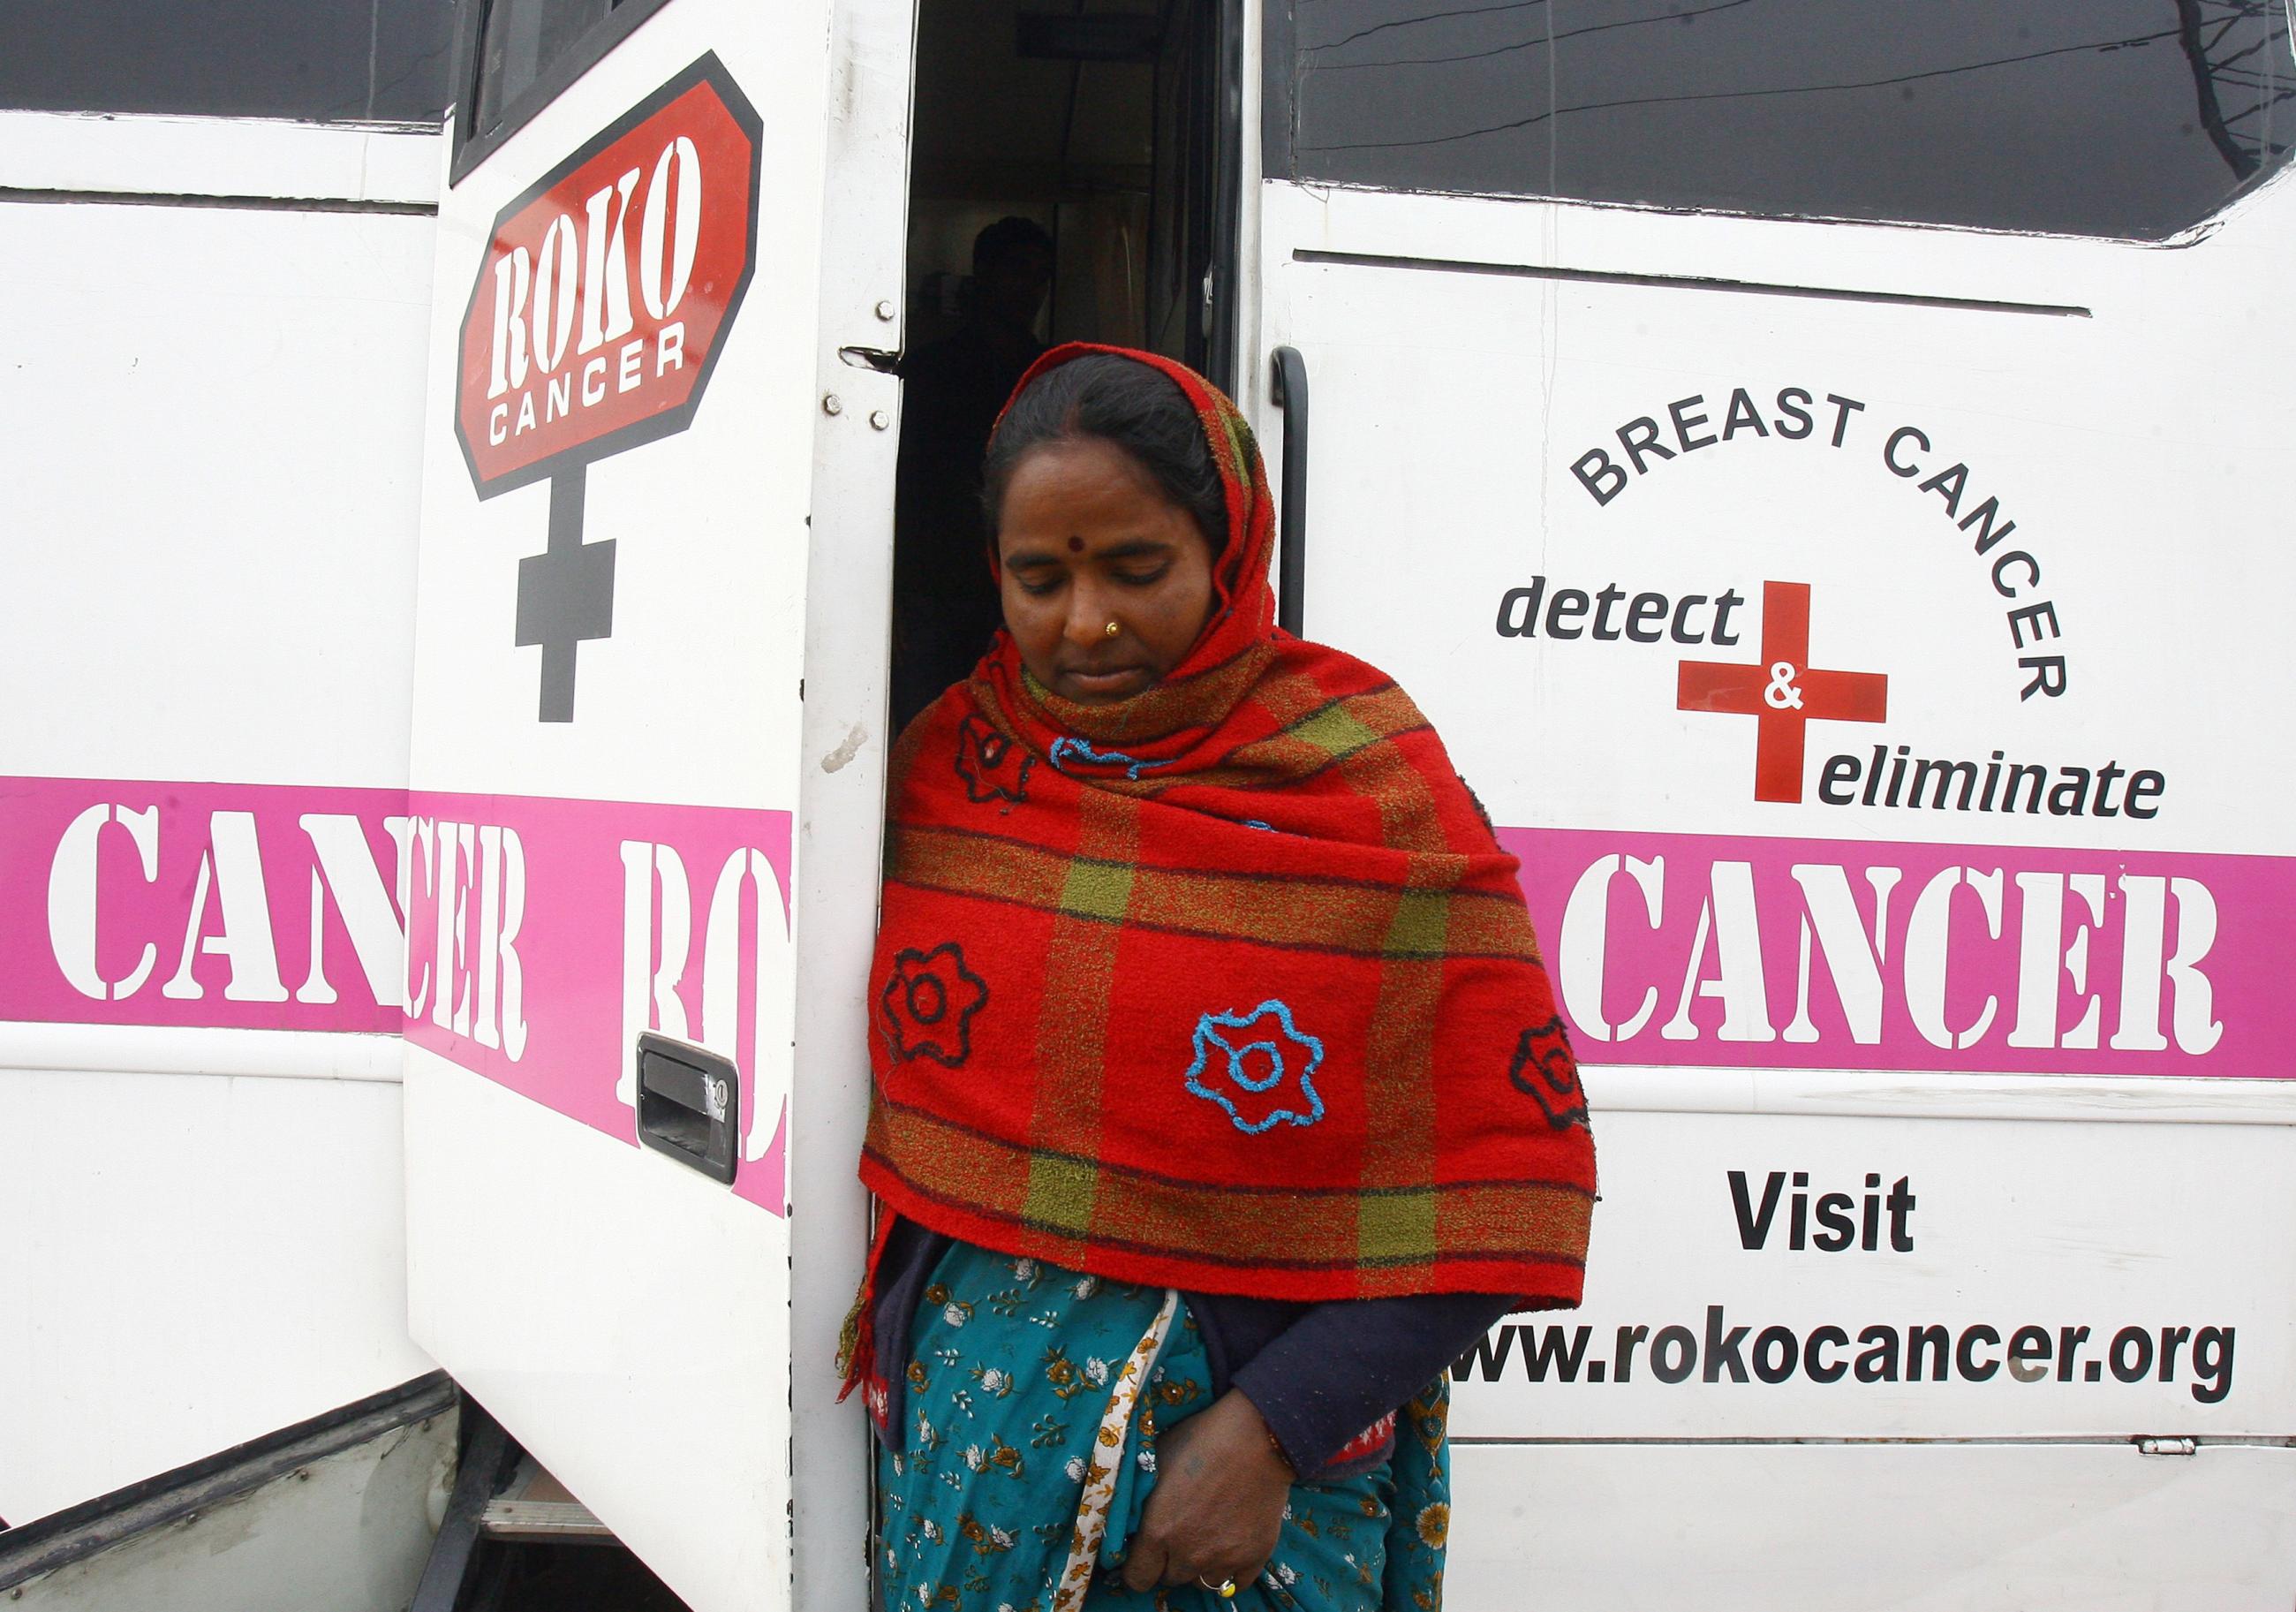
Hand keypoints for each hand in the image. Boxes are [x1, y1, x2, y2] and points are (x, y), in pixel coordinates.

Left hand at [1119, 1389, 1293, 1594]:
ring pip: (1201, 1583)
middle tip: (1177, 1536)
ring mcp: (1224, 1559)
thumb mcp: (1158, 1458)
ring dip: (1198, 1567)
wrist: (1258, 1437)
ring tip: (1204, 1540)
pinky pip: (1235, 1584)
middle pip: (1170, 1579)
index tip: (1142, 1556)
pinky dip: (1229, 1571)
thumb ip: (1145, 1495)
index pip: (1138, 1577)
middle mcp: (1189, 1554)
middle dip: (1168, 1562)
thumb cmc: (1202, 1439)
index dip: (1137, 1568)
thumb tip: (1134, 1510)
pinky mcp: (1254, 1557)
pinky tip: (1228, 1549)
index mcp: (1158, 1531)